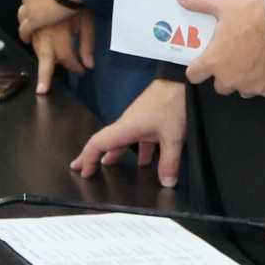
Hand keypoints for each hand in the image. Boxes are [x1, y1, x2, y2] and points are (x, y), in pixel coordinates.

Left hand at [16, 0, 74, 37]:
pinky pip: (25, 30)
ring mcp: (29, 6)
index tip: (42, 4)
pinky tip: (28, 40)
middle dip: (31, 11)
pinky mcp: (34, 19)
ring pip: (23, 17)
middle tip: (39, 18)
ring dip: (27, 24)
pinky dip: (25, 35)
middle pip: (26, 4)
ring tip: (32, 31)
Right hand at [29, 12, 92, 91]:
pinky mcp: (26, 2)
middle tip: (42, 90)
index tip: (81, 71)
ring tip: (43, 53)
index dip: (74, 67)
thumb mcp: (88, 22)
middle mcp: (42, 27)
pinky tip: (32, 26)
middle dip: (44, 75)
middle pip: (43, 56)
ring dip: (36, 45)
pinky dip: (27, 24)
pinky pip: (22, 17)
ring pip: (29, 36)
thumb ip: (87, 44)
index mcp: (58, 32)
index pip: (66, 57)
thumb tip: (89, 66)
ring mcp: (31, 15)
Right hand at [73, 80, 187, 185]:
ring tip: (112, 168)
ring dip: (116, 154)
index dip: (87, 159)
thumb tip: (166, 183)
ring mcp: (138, 121)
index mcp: (125, 128)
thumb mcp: (173, 138)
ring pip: (122, 141)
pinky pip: (137, 138)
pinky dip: (138, 151)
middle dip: (94, 157)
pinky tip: (145, 162)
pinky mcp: (149, 119)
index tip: (82, 172)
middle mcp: (127, 124)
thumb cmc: (172, 104)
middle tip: (85, 170)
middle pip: (105, 142)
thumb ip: (169, 162)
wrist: (182, 81)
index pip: (97, 144)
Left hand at [179, 0, 264, 98]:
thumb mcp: (225, 4)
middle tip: (236, 57)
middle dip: (225, 75)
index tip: (204, 62)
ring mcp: (253, 87)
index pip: (194, 76)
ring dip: (246, 80)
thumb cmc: (253, 14)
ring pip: (243, 90)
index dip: (198, 68)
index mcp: (214, 62)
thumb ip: (200, 2)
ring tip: (255, 61)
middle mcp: (230, 79)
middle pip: (220, 86)